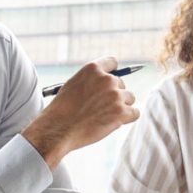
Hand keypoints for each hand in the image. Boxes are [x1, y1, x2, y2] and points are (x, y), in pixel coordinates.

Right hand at [21, 57, 139, 165]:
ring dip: (121, 107)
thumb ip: (91, 81)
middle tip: (99, 108)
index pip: (112, 62)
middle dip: (114, 95)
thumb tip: (109, 85)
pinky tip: (113, 123)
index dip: (112, 72)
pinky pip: (135, 113)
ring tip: (103, 117)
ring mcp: (115, 95)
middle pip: (121, 84)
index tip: (110, 81)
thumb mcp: (73, 86)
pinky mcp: (122, 112)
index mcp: (92, 69)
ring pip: (129, 98)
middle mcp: (106, 79)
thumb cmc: (62, 111)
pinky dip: (127, 119)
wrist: (58, 130)